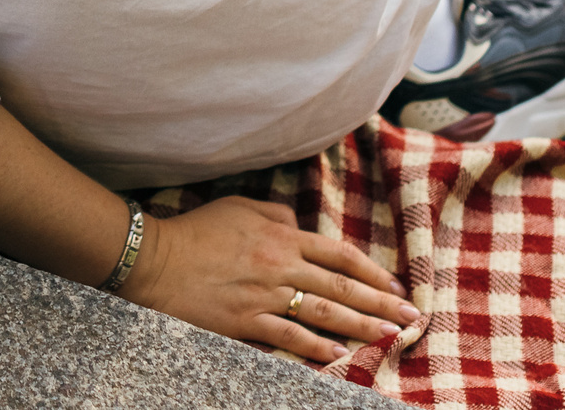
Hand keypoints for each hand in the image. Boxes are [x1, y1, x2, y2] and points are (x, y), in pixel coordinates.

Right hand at [118, 195, 419, 363]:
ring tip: (388, 338)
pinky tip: (338, 357)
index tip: (394, 287)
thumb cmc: (195, 231)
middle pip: (341, 286)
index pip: (339, 253)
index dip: (371, 271)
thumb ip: (276, 215)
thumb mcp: (238, 208)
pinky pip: (289, 337)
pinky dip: (316, 349)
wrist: (154, 260)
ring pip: (324, 313)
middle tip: (410, 318)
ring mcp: (264, 296)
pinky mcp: (245, 322)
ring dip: (360, 327)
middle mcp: (280, 265)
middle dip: (380, 304)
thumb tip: (301, 225)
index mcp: (280, 236)